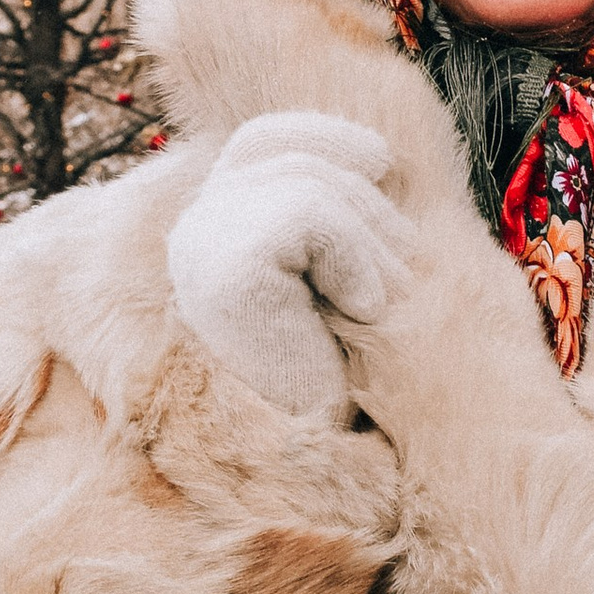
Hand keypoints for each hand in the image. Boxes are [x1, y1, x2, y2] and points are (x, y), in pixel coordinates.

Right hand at [166, 114, 415, 420]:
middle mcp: (193, 235)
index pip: (260, 140)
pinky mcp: (224, 274)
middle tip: (401, 273)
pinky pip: (311, 216)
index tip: (381, 161)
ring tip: (381, 302)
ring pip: (308, 183)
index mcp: (213, 231)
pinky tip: (364, 310)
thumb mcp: (339, 274)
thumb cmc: (347, 369)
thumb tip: (380, 149)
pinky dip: (356, 259)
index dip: (324, 134)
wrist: (332, 459)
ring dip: (370, 241)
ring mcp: (201, 252)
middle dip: (365, 204)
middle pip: (292, 158)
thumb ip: (335, 213)